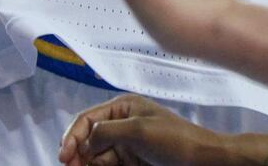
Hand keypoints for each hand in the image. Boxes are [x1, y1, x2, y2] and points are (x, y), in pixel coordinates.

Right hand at [59, 93, 224, 165]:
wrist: (203, 160)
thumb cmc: (175, 140)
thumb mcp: (138, 130)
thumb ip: (107, 132)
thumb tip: (85, 141)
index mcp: (122, 107)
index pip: (86, 119)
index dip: (72, 136)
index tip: (64, 157)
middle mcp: (121, 123)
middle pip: (87, 138)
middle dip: (76, 152)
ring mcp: (126, 143)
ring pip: (95, 154)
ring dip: (86, 163)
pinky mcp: (131, 160)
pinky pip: (107, 164)